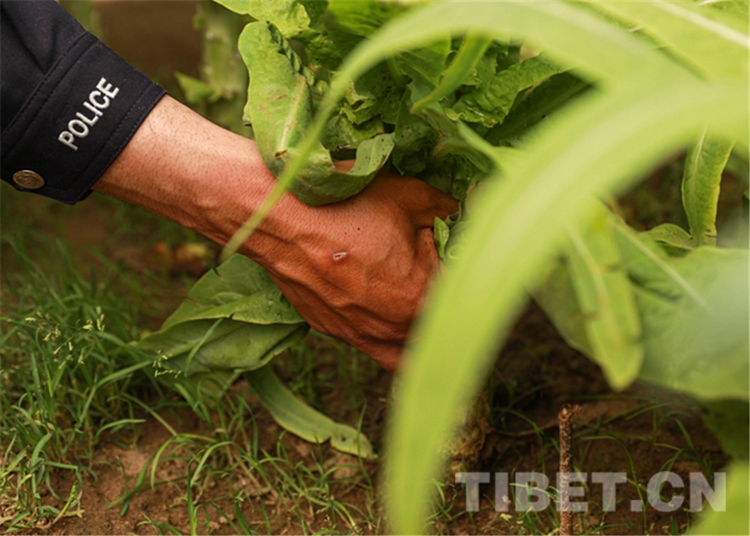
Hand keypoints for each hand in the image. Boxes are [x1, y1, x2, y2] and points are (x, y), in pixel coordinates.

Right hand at [247, 168, 457, 370]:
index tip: (454, 250)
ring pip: (406, 355)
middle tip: (438, 272)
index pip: (461, 296)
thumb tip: (461, 215)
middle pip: (437, 329)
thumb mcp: (409, 195)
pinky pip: (371, 345)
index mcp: (418, 298)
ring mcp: (360, 335)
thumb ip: (446, 211)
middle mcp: (392, 328)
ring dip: (419, 334)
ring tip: (419, 306)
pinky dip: (384, 333)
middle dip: (443, 303)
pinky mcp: (334, 331)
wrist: (277, 219)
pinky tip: (380, 305)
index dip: (462, 270)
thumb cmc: (343, 206)